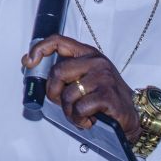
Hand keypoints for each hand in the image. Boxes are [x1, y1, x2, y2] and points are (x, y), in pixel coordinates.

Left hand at [22, 34, 140, 141]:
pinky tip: (88, 120)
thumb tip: (30, 63)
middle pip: (57, 72)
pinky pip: (79, 108)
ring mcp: (102, 77)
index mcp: (87, 53)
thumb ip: (64, 70)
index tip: (28, 62)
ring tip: (79, 114)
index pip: (58, 41)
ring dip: (68, 111)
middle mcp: (95, 61)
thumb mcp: (85, 76)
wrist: (132, 114)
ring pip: (67, 94)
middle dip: (53, 93)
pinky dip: (79, 118)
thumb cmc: (105, 96)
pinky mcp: (107, 95)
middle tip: (62, 104)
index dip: (39, 49)